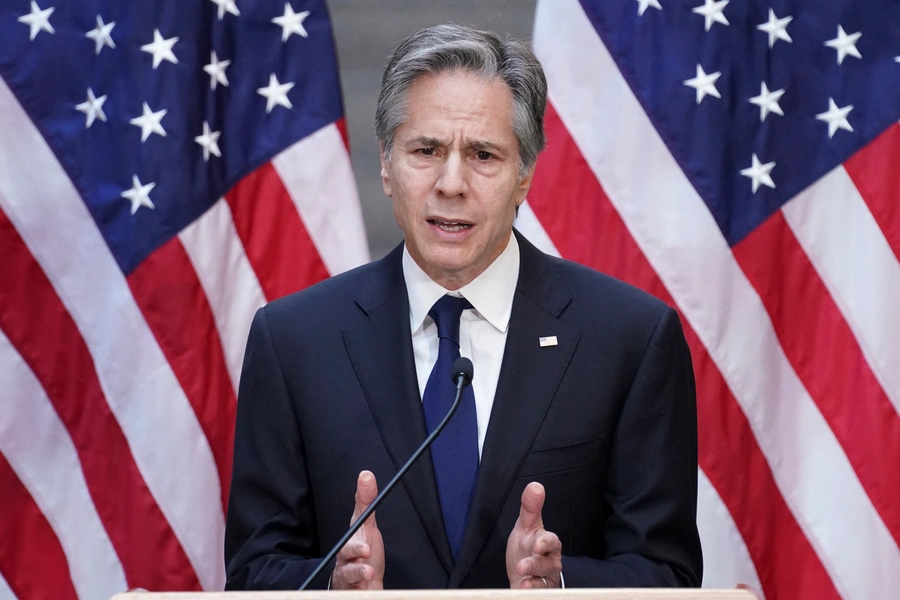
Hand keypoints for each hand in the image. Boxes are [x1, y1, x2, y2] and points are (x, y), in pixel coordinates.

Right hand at [331, 471, 384, 589]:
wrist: (367, 585)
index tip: (367, 549)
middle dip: (355, 569)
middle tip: (368, 569)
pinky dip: (361, 594)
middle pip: (345, 569)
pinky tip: (368, 590)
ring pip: (348, 583)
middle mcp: (344, 568)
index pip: (348, 547)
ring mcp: (347, 583)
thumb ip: (366, 502)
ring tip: (370, 577)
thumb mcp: (368, 528)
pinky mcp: (352, 595)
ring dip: (359, 581)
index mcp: (347, 550)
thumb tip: (366, 475)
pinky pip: (353, 596)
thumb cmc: (365, 556)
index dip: (355, 549)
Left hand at [506, 482, 562, 588]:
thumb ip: (530, 508)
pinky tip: (523, 590)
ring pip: (545, 582)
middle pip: (548, 564)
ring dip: (534, 582)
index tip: (537, 544)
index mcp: (548, 544)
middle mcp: (550, 562)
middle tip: (522, 566)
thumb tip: (535, 486)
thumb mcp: (526, 526)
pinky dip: (533, 592)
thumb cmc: (527, 548)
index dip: (546, 543)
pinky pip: (541, 594)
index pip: (551, 541)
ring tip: (523, 582)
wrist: (523, 573)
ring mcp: (546, 579)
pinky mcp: (541, 592)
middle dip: (536, 565)